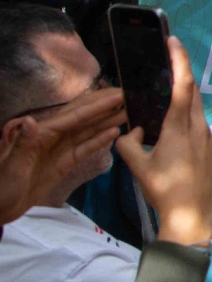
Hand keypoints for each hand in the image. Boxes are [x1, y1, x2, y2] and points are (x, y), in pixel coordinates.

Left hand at [0, 88, 125, 224]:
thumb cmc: (1, 187)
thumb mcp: (11, 166)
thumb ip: (23, 143)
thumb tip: (31, 119)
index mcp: (41, 134)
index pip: (74, 115)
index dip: (97, 105)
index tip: (117, 95)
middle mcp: (53, 137)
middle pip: (83, 117)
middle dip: (104, 105)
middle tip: (129, 95)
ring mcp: (60, 149)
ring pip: (88, 131)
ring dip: (107, 120)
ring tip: (129, 111)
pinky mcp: (64, 163)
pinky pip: (85, 148)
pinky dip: (100, 140)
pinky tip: (115, 132)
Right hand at [118, 37, 211, 245]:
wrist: (192, 217)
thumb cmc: (164, 191)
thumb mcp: (136, 166)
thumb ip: (127, 143)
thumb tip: (131, 131)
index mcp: (180, 128)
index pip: (183, 85)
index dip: (179, 60)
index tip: (173, 41)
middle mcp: (199, 129)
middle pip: (192, 93)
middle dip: (181, 75)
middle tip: (166, 63)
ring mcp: (209, 140)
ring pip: (197, 110)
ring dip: (183, 99)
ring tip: (165, 98)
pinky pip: (199, 127)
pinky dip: (187, 120)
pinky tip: (173, 131)